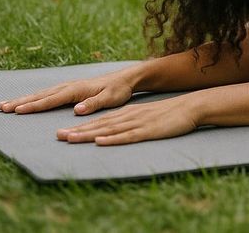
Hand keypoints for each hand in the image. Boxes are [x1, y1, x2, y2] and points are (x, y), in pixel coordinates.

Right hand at [0, 70, 135, 115]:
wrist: (126, 78)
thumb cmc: (119, 90)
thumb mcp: (111, 98)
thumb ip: (94, 104)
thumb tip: (77, 110)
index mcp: (77, 90)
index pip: (52, 99)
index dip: (35, 106)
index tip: (19, 110)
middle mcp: (70, 86)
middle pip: (42, 95)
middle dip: (22, 102)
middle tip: (3, 107)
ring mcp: (69, 86)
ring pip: (43, 93)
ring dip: (25, 99)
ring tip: (7, 105)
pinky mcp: (71, 88)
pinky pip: (48, 93)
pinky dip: (35, 96)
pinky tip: (27, 100)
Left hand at [56, 95, 199, 145]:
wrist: (190, 107)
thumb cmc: (170, 114)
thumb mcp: (146, 116)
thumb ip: (131, 123)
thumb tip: (115, 130)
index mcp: (128, 113)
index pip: (101, 121)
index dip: (81, 127)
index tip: (63, 133)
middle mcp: (129, 117)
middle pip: (100, 125)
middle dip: (78, 131)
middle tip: (58, 136)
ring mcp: (138, 123)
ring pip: (109, 130)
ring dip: (89, 134)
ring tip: (71, 139)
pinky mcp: (148, 131)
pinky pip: (127, 136)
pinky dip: (112, 138)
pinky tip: (101, 141)